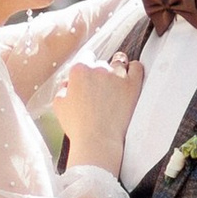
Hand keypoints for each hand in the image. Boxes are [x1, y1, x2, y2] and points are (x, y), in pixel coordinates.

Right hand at [55, 42, 143, 175]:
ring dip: (118, 68)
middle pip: (101, 62)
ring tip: (117, 81)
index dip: (87, 68)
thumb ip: (63, 88)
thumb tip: (69, 83)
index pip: (85, 57)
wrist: (97, 140)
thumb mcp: (59, 105)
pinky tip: (131, 77)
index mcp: (79, 70)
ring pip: (120, 60)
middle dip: (101, 72)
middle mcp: (98, 68)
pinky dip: (134, 69)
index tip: (89, 78)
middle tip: (101, 88)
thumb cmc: (77, 125)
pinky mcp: (132, 84)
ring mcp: (117, 75)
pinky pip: (137, 67)